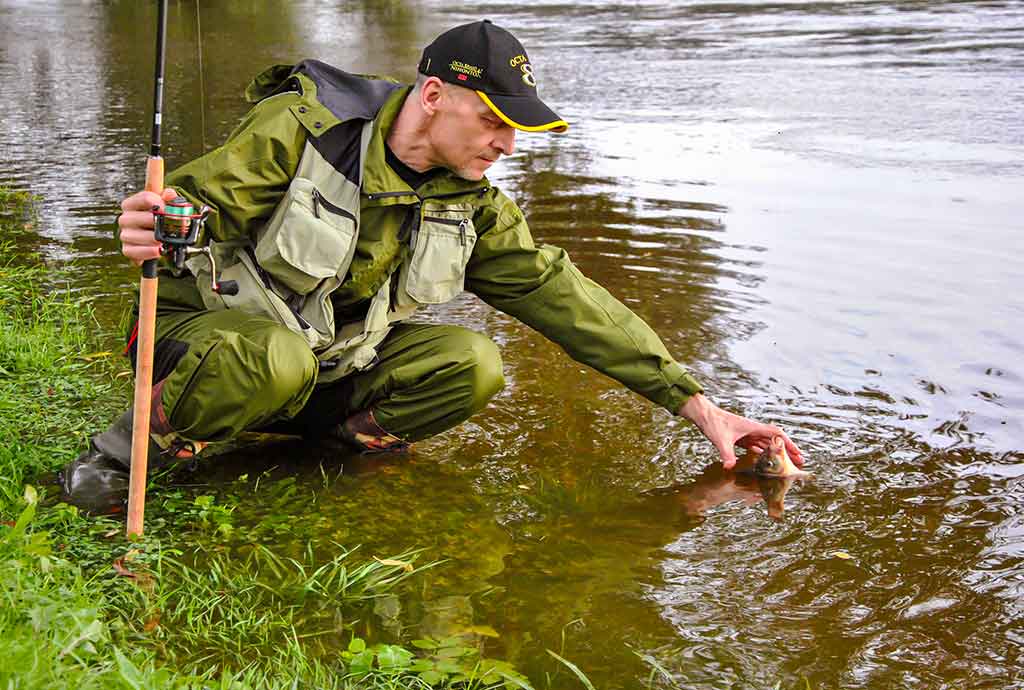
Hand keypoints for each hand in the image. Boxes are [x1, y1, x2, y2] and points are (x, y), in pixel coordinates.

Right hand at [117, 187, 177, 264]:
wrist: (153, 241)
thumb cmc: (157, 220)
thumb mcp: (163, 206)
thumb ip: (168, 198)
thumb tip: (170, 194)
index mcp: (132, 204)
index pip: (145, 197)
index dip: (160, 202)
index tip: (169, 208)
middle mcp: (125, 218)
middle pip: (146, 217)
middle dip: (164, 223)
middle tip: (176, 227)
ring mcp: (125, 234)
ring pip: (141, 236)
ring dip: (157, 239)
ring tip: (166, 239)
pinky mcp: (127, 249)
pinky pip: (136, 251)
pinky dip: (149, 251)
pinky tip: (158, 250)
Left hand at [679, 393, 803, 469]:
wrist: (703, 415)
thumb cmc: (713, 423)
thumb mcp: (720, 440)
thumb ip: (726, 454)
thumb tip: (729, 467)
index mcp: (753, 427)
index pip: (776, 434)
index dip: (789, 443)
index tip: (798, 453)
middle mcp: (753, 430)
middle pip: (774, 440)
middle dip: (787, 450)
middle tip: (799, 462)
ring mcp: (747, 434)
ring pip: (766, 443)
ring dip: (776, 452)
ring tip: (786, 464)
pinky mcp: (740, 438)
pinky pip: (756, 446)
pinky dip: (763, 453)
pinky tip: (766, 461)